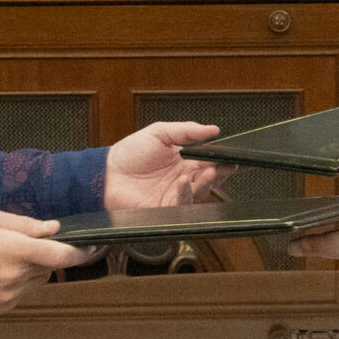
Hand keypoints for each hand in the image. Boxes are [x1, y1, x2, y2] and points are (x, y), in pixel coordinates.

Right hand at [0, 206, 92, 313]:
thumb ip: (22, 223)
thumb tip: (52, 228)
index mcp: (12, 249)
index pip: (60, 254)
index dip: (80, 252)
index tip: (92, 247)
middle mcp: (14, 276)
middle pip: (49, 266)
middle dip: (44, 254)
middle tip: (19, 243)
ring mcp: (8, 295)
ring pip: (37, 279)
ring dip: (31, 268)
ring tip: (0, 257)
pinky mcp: (1, 308)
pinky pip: (22, 292)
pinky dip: (17, 281)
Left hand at [104, 121, 233, 210]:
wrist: (106, 172)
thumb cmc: (129, 153)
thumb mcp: (159, 132)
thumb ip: (187, 130)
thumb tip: (214, 129)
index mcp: (186, 162)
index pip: (211, 161)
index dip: (222, 159)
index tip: (233, 154)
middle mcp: (184, 180)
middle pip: (210, 178)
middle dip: (221, 172)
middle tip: (227, 164)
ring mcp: (176, 195)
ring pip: (200, 193)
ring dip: (207, 183)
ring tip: (209, 171)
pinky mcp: (165, 209)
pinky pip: (181, 204)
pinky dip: (185, 193)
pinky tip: (183, 181)